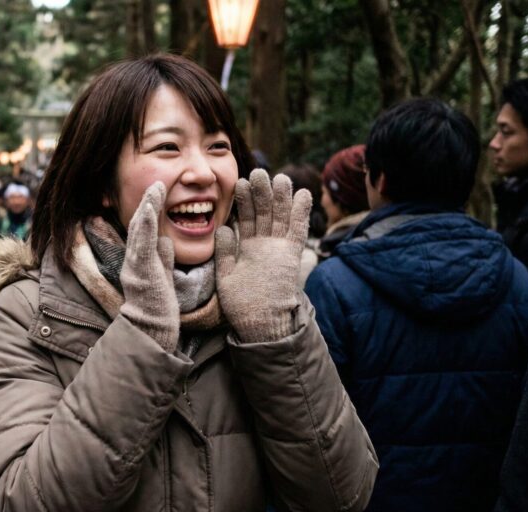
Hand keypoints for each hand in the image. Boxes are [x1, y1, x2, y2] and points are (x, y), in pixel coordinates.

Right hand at [118, 182, 178, 351]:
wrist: (152, 331)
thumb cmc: (158, 310)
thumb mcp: (163, 278)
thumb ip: (163, 260)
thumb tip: (167, 242)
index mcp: (141, 261)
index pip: (145, 231)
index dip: (150, 211)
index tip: (159, 193)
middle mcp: (134, 260)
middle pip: (138, 225)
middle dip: (147, 203)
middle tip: (157, 183)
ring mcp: (136, 265)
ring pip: (139, 231)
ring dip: (147, 207)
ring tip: (156, 187)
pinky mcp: (141, 271)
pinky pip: (142, 243)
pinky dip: (145, 224)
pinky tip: (150, 209)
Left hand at [215, 169, 311, 341]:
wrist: (260, 324)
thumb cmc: (240, 305)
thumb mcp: (226, 275)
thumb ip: (225, 252)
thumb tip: (223, 228)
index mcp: (248, 248)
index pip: (247, 219)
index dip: (245, 201)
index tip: (239, 182)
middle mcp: (265, 245)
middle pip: (265, 213)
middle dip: (262, 193)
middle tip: (258, 172)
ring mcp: (280, 249)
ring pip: (282, 217)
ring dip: (282, 197)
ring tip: (279, 177)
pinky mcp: (292, 256)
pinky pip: (298, 231)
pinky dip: (302, 214)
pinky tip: (304, 194)